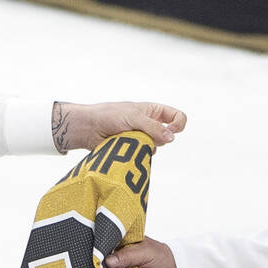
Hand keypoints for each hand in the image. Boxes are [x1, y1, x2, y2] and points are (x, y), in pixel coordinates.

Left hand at [51, 101, 186, 152]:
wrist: (89, 128)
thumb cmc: (110, 116)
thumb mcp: (134, 117)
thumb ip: (154, 127)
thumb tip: (171, 138)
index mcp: (153, 111)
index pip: (177, 117)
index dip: (178, 124)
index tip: (171, 131)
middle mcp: (151, 124)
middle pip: (168, 135)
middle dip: (159, 137)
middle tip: (145, 136)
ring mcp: (143, 137)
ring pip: (156, 147)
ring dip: (146, 145)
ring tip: (130, 140)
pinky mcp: (134, 149)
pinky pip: (145, 155)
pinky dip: (139, 153)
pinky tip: (127, 148)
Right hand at [104, 237, 184, 267]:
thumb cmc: (162, 259)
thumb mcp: (145, 252)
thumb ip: (127, 255)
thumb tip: (108, 261)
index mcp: (123, 242)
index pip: (106, 242)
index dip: (98, 246)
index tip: (90, 251)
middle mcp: (119, 255)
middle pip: (102, 259)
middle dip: (98, 264)